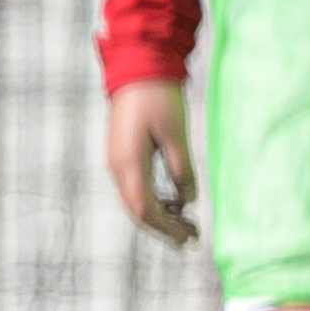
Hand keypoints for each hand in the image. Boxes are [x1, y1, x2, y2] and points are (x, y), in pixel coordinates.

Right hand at [105, 76, 196, 243]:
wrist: (137, 72)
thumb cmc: (159, 99)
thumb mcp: (177, 135)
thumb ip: (182, 170)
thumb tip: (188, 202)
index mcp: (129, 163)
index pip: (145, 209)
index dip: (168, 229)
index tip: (190, 238)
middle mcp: (117, 167)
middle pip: (137, 210)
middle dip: (164, 228)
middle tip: (193, 237)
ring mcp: (116, 161)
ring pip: (135, 201)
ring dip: (160, 215)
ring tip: (187, 222)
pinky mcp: (121, 155)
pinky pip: (135, 188)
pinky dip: (154, 201)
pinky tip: (174, 202)